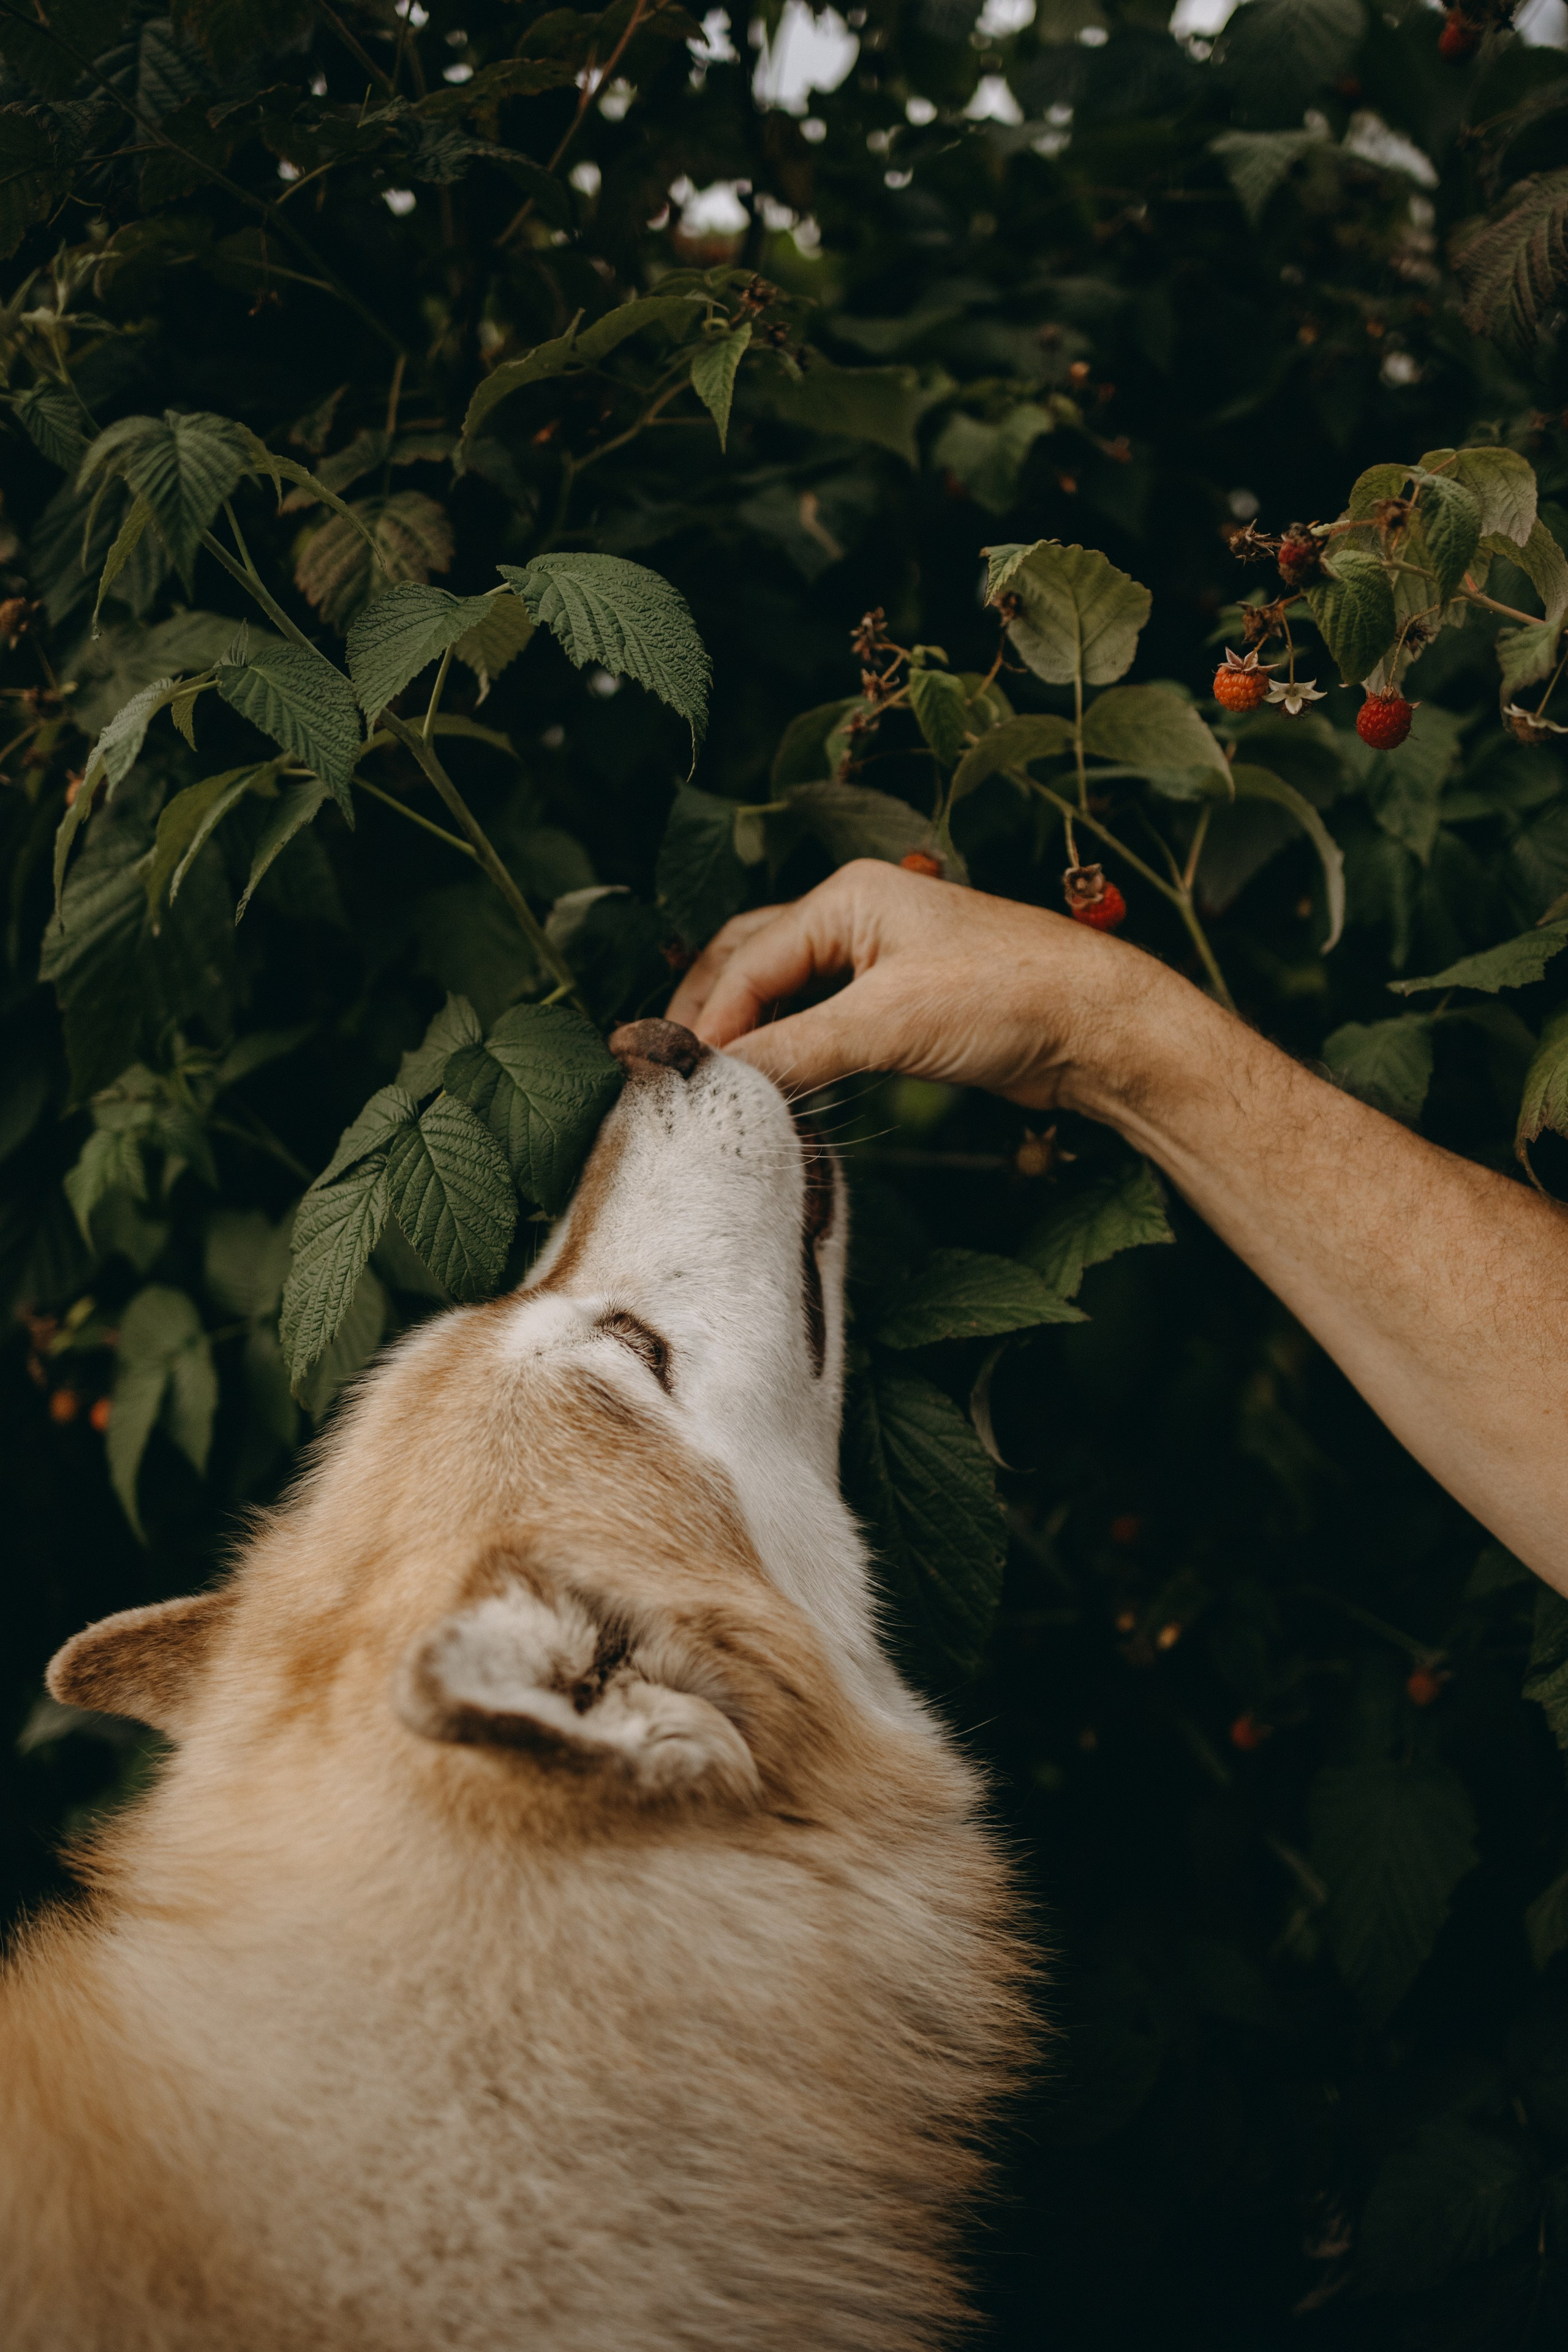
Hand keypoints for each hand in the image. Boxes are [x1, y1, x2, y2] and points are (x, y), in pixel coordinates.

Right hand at [667, 859, 1170, 1109]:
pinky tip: (775, 1082)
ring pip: (786, 992)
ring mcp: (882, 958)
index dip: (709, 1021)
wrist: (1101, 1026)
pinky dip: (790, 1049)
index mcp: (849, 896)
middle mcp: (858, 916)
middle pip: (752, 962)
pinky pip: (823, 1020)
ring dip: (749, 1033)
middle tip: (679, 1073)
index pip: (748, 960)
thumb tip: (724, 1082)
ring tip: (715, 1082)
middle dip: (712, 1014)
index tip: (680, 1076)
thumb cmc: (1010, 997)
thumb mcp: (889, 1023)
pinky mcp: (903, 1002)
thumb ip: (799, 1051)